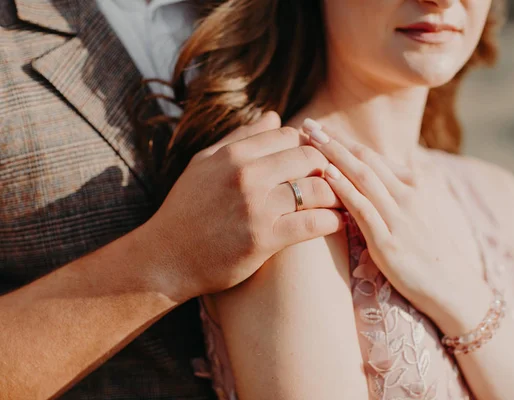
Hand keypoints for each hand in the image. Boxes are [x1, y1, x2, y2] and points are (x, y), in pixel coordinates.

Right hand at [142, 112, 343, 300]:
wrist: (166, 258)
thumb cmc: (186, 209)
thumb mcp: (204, 163)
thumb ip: (241, 138)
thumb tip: (274, 116)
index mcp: (233, 154)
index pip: (289, 134)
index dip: (305, 146)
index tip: (311, 162)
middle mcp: (246, 174)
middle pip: (309, 157)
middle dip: (325, 167)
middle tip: (332, 181)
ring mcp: (256, 206)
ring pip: (317, 188)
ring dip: (336, 194)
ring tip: (342, 201)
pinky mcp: (265, 238)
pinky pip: (313, 223)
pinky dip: (334, 221)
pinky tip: (338, 222)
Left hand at [304, 119, 491, 333]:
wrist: (454, 288)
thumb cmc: (432, 252)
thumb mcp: (419, 214)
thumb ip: (398, 193)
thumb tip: (376, 177)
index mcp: (415, 185)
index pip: (373, 157)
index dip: (344, 141)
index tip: (321, 128)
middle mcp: (408, 195)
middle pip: (365, 160)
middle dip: (334, 141)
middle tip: (307, 124)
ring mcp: (399, 217)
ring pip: (363, 178)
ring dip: (335, 156)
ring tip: (311, 140)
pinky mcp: (389, 242)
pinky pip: (364, 210)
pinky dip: (345, 190)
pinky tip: (327, 175)